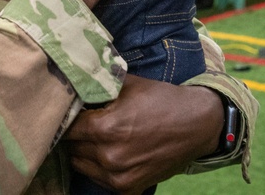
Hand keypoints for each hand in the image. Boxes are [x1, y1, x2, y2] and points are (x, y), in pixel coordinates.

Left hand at [64, 75, 223, 193]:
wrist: (198, 124)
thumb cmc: (161, 99)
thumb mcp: (127, 83)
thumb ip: (96, 84)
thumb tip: (72, 81)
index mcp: (105, 128)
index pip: (67, 126)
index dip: (66, 115)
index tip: (69, 109)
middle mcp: (109, 157)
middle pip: (71, 147)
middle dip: (73, 134)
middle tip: (81, 122)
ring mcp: (119, 177)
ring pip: (80, 165)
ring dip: (83, 151)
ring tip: (94, 137)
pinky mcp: (130, 189)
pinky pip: (100, 179)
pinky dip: (99, 168)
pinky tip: (108, 152)